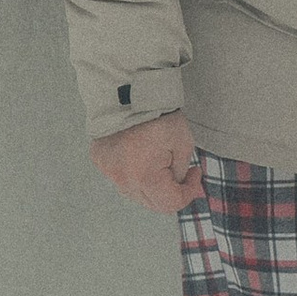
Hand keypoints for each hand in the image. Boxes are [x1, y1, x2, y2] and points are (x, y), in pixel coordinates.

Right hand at [90, 108, 204, 209]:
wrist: (131, 91)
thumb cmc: (160, 116)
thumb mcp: (183, 144)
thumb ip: (180, 172)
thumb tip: (178, 185)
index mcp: (145, 177)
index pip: (171, 203)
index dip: (189, 192)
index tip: (196, 173)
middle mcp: (123, 180)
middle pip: (152, 203)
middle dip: (170, 190)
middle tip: (181, 170)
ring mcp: (109, 172)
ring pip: (136, 193)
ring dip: (151, 184)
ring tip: (160, 160)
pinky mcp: (100, 162)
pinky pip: (121, 177)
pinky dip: (134, 173)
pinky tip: (142, 155)